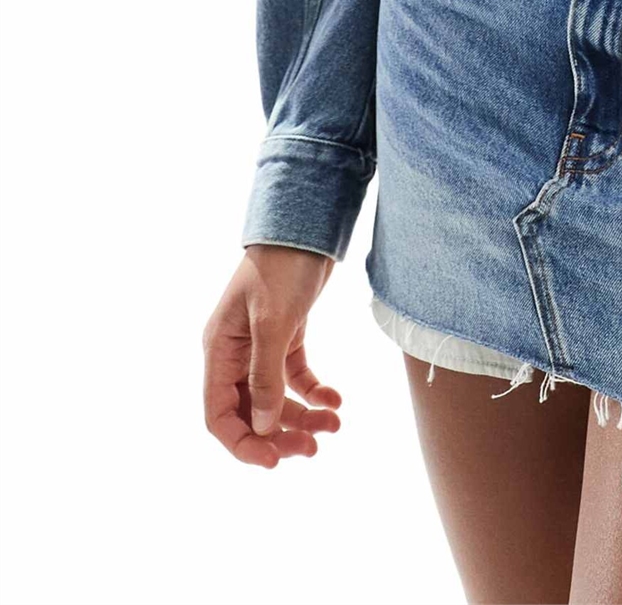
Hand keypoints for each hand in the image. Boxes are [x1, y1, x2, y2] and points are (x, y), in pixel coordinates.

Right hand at [202, 244, 341, 468]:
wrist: (307, 226)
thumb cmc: (281, 268)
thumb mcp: (273, 322)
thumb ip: (265, 376)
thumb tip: (263, 427)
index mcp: (219, 351)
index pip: (219, 414)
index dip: (242, 444)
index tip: (273, 461)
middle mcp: (235, 354)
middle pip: (250, 413)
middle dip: (278, 435)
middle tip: (313, 448)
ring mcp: (261, 347)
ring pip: (276, 400)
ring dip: (301, 418)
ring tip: (334, 425)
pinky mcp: (286, 337)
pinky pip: (296, 379)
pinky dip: (314, 393)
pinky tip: (335, 400)